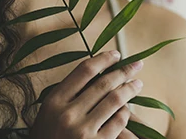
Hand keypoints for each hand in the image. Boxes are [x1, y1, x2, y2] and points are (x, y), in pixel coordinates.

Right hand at [29, 50, 143, 138]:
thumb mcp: (47, 114)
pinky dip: (125, 113)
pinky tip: (127, 109)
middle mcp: (68, 114)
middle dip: (124, 71)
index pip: (84, 71)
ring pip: (115, 100)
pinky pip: (118, 122)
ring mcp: (83, 131)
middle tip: (137, 65)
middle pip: (103, 83)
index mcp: (54, 101)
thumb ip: (66, 96)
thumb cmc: (47, 137)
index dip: (103, 59)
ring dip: (130, 89)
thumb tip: (95, 73)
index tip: (116, 55)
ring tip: (138, 84)